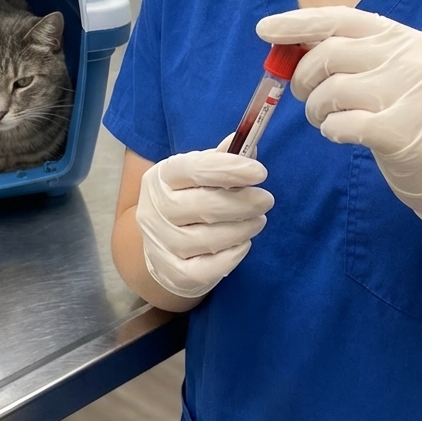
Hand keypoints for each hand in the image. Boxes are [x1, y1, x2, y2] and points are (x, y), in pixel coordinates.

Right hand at [135, 139, 273, 297]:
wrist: (158, 243)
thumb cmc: (185, 199)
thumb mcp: (196, 174)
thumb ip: (222, 160)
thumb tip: (251, 147)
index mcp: (161, 177)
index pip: (194, 169)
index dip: (230, 169)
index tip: (260, 172)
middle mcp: (155, 209)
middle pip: (205, 206)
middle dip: (244, 203)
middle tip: (266, 200)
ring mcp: (161, 244)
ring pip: (209, 239)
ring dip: (243, 229)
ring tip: (257, 221)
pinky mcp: (172, 273)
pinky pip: (207, 269)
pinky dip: (232, 256)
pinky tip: (243, 244)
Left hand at [257, 7, 421, 278]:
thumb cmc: (402, 118)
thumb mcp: (383, 74)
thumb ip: (345, 54)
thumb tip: (285, 41)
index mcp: (403, 37)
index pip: (340, 18)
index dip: (298, 22)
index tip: (264, 29)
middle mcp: (412, 58)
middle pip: (329, 53)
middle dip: (303, 77)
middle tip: (303, 96)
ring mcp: (413, 93)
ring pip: (332, 89)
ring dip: (315, 109)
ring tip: (326, 119)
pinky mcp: (405, 131)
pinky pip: (341, 123)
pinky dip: (331, 130)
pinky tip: (342, 134)